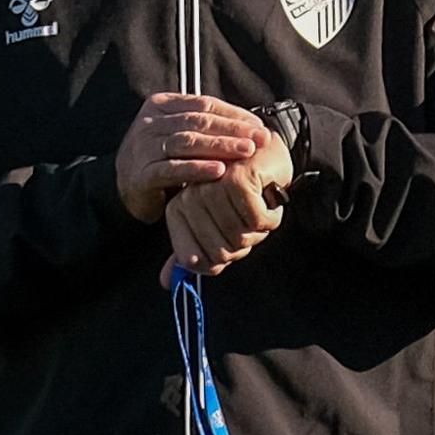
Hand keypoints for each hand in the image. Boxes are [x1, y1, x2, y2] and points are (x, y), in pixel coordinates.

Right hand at [115, 93, 266, 223]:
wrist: (126, 191)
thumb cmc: (162, 161)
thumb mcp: (181, 135)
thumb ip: (206, 126)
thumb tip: (252, 126)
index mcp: (161, 105)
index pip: (203, 104)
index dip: (234, 114)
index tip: (258, 125)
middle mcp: (149, 123)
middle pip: (198, 121)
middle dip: (232, 129)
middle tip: (259, 138)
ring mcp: (143, 148)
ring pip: (188, 142)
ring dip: (220, 146)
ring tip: (246, 151)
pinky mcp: (142, 174)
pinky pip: (173, 169)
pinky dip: (198, 169)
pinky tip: (219, 171)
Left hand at [157, 126, 294, 287]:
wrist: (266, 152)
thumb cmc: (241, 192)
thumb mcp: (215, 223)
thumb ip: (191, 251)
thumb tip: (166, 282)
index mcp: (177, 210)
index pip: (196, 262)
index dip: (222, 258)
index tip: (230, 236)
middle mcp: (189, 198)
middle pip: (221, 253)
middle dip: (244, 243)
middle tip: (248, 219)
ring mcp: (212, 187)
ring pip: (240, 237)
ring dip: (258, 229)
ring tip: (256, 205)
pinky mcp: (237, 179)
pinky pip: (257, 221)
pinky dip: (269, 216)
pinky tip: (266, 195)